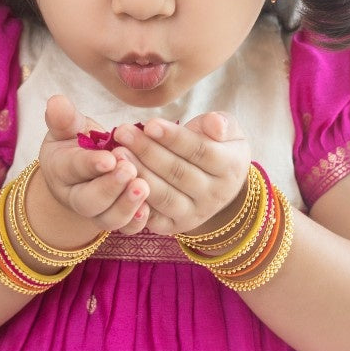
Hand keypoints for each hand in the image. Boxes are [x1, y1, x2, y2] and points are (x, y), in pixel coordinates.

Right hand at [39, 95, 151, 233]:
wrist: (84, 168)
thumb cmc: (76, 143)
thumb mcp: (67, 127)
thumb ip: (64, 118)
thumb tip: (56, 102)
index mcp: (62, 170)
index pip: (73, 168)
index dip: (90, 164)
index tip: (109, 157)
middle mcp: (76, 196)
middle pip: (89, 201)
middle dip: (110, 188)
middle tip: (129, 170)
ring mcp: (97, 212)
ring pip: (108, 219)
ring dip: (126, 205)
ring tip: (143, 186)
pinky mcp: (117, 219)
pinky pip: (126, 228)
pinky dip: (137, 221)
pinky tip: (150, 207)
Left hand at [110, 111, 249, 235]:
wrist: (219, 185)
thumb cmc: (217, 147)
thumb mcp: (229, 131)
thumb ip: (222, 124)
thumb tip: (215, 125)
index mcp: (231, 168)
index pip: (201, 152)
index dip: (174, 138)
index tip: (149, 124)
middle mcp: (215, 196)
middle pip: (178, 173)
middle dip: (148, 152)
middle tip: (122, 133)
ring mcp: (195, 214)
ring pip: (164, 196)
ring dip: (139, 174)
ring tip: (118, 153)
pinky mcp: (176, 226)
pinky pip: (154, 218)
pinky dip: (136, 203)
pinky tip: (119, 183)